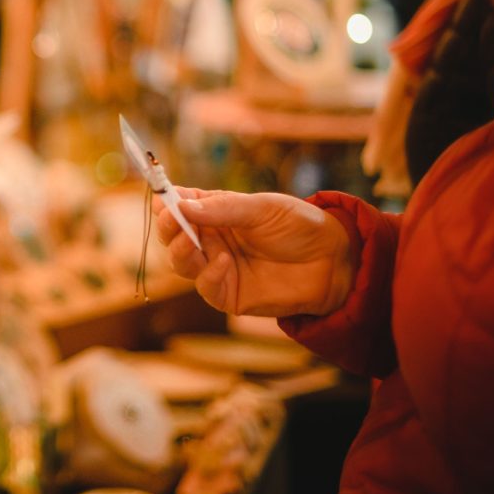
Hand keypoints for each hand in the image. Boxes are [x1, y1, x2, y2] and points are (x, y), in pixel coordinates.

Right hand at [153, 187, 353, 316]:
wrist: (332, 261)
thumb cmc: (298, 226)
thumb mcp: (262, 208)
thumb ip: (223, 208)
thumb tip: (183, 205)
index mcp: (214, 212)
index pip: (179, 206)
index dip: (166, 202)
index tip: (162, 199)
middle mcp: (210, 239)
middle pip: (172, 236)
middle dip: (167, 228)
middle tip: (172, 219)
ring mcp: (216, 267)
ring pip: (180, 263)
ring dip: (179, 251)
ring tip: (191, 242)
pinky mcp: (228, 294)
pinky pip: (205, 287)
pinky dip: (208, 274)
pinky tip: (223, 261)